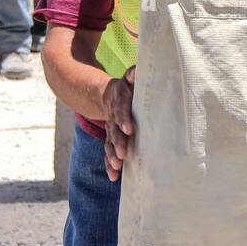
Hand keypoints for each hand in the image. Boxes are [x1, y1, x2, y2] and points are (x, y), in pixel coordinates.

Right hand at [103, 66, 135, 180]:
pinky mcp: (110, 139)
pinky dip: (109, 164)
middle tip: (122, 155)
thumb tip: (139, 69)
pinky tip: (113, 176)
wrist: (107, 95)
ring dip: (112, 156)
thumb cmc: (126, 87)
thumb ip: (134, 75)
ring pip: (109, 144)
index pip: (121, 110)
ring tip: (117, 168)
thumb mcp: (129, 78)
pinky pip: (108, 152)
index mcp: (118, 102)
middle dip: (118, 143)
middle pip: (114, 131)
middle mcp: (112, 117)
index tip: (129, 129)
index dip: (124, 119)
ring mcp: (110, 130)